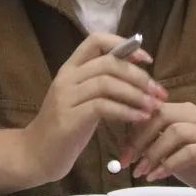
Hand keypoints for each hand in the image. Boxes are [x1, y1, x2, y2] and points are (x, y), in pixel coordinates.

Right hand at [20, 33, 166, 183]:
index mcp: (70, 68)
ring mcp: (65, 97)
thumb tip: (137, 71)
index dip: (124, 44)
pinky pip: (103, 107)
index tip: (146, 59)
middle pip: (108, 63)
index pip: (96, 39)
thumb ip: (103, 84)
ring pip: (107, 83)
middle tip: (159, 92)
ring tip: (153, 107)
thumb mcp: (83, 100)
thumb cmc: (66, 128)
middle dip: (139, 76)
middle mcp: (66, 78)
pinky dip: (126, 111)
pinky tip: (140, 119)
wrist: (36, 156)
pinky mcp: (68, 119)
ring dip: (136, 94)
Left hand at [119, 102, 195, 195]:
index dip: (133, 129)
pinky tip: (157, 175)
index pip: (153, 110)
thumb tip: (126, 147)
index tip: (122, 152)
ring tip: (142, 172)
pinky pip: (189, 151)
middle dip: (139, 139)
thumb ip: (155, 144)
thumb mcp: (174, 152)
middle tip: (127, 161)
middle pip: (161, 115)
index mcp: (185, 112)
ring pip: (175, 132)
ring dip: (153, 153)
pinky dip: (169, 163)